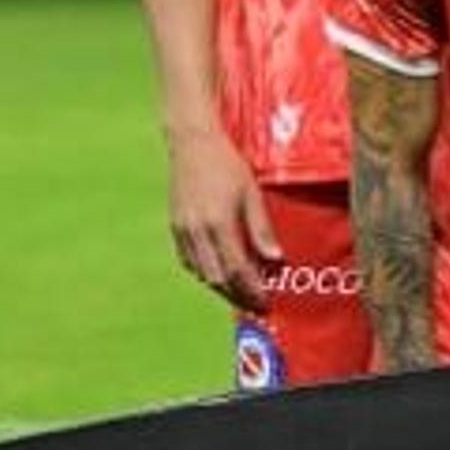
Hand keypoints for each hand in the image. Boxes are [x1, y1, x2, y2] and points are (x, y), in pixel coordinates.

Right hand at [166, 127, 275, 309]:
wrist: (192, 145)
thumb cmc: (227, 165)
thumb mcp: (252, 193)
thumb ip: (261, 229)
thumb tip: (274, 259)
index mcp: (218, 223)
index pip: (237, 269)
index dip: (251, 289)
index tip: (265, 302)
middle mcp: (197, 231)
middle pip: (217, 277)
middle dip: (238, 295)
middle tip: (256, 305)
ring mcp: (182, 230)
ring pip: (201, 272)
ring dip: (222, 287)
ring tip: (242, 293)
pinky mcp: (175, 227)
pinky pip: (189, 261)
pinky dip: (205, 273)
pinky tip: (220, 274)